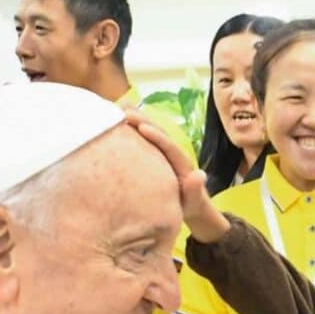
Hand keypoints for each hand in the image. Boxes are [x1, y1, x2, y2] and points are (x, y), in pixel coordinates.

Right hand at [123, 110, 229, 242]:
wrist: (190, 204)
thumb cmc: (189, 205)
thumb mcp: (193, 201)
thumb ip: (195, 189)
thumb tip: (200, 174)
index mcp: (182, 162)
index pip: (169, 146)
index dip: (157, 136)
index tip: (142, 128)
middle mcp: (172, 152)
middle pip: (158, 132)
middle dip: (142, 120)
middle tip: (124, 111)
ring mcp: (162, 151)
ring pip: (149, 130)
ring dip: (135, 118)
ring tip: (116, 107)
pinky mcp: (154, 153)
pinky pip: (142, 137)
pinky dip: (130, 127)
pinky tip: (114, 119)